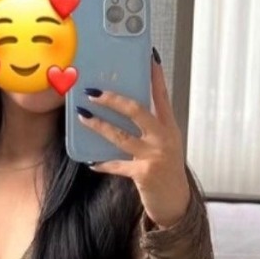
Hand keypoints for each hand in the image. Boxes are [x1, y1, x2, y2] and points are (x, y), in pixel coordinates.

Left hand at [81, 55, 190, 228]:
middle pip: (138, 111)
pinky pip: (117, 165)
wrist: (176, 201)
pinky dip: (103, 164)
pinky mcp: (144, 173)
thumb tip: (123, 106)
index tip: (149, 57)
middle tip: (93, 92)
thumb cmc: (166, 168)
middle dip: (114, 100)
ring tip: (83, 116)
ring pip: (122, 136)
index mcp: (169, 127)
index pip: (162, 95)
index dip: (155, 76)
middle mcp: (164, 138)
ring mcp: (155, 155)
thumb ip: (149, 126)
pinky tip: (90, 162)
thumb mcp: (163, 143)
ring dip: (100, 125)